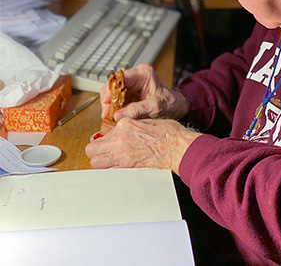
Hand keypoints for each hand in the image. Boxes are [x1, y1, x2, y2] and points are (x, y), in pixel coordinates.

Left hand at [85, 117, 200, 174]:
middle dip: (95, 153)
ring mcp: (122, 154)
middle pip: (92, 150)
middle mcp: (119, 139)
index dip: (103, 142)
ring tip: (107, 163)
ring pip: (96, 163)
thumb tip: (123, 131)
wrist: (176, 145)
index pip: (102, 135)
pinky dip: (110, 172)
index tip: (107, 144)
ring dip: (100, 163)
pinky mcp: (128, 167)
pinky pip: (109, 172)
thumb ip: (130, 126)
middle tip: (101, 154)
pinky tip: (117, 169)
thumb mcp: (145, 121)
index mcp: (124, 125)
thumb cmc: (167, 133)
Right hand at [100, 64, 188, 122]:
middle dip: (108, 100)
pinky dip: (114, 109)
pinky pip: (117, 101)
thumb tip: (118, 115)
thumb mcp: (154, 106)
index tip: (106, 100)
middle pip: (114, 85)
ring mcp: (131, 86)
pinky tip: (113, 117)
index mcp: (142, 73)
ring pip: (113, 94)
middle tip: (106, 113)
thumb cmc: (169, 103)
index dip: (110, 88)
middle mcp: (135, 77)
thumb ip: (137, 110)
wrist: (175, 107)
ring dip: (110, 106)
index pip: (120, 77)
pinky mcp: (129, 95)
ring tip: (109, 117)